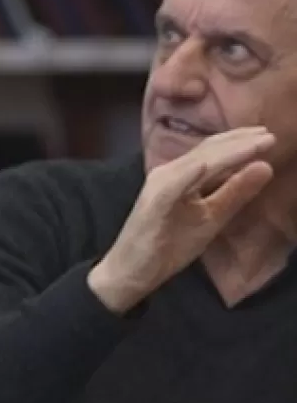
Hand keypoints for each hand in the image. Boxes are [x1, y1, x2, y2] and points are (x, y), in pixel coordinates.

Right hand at [89, 126, 275, 313]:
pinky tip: (211, 164)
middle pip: (207, 150)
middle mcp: (169, 172)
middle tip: (269, 132)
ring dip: (227, 151)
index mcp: (182, 175)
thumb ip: (235, 192)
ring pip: (197, 161)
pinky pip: (176, 183)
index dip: (241, 143)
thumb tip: (265, 167)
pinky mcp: (155, 201)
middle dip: (239, 140)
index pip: (213, 152)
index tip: (269, 136)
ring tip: (255, 142)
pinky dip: (194, 171)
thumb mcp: (211, 218)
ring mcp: (160, 184)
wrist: (132, 270)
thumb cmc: (169, 244)